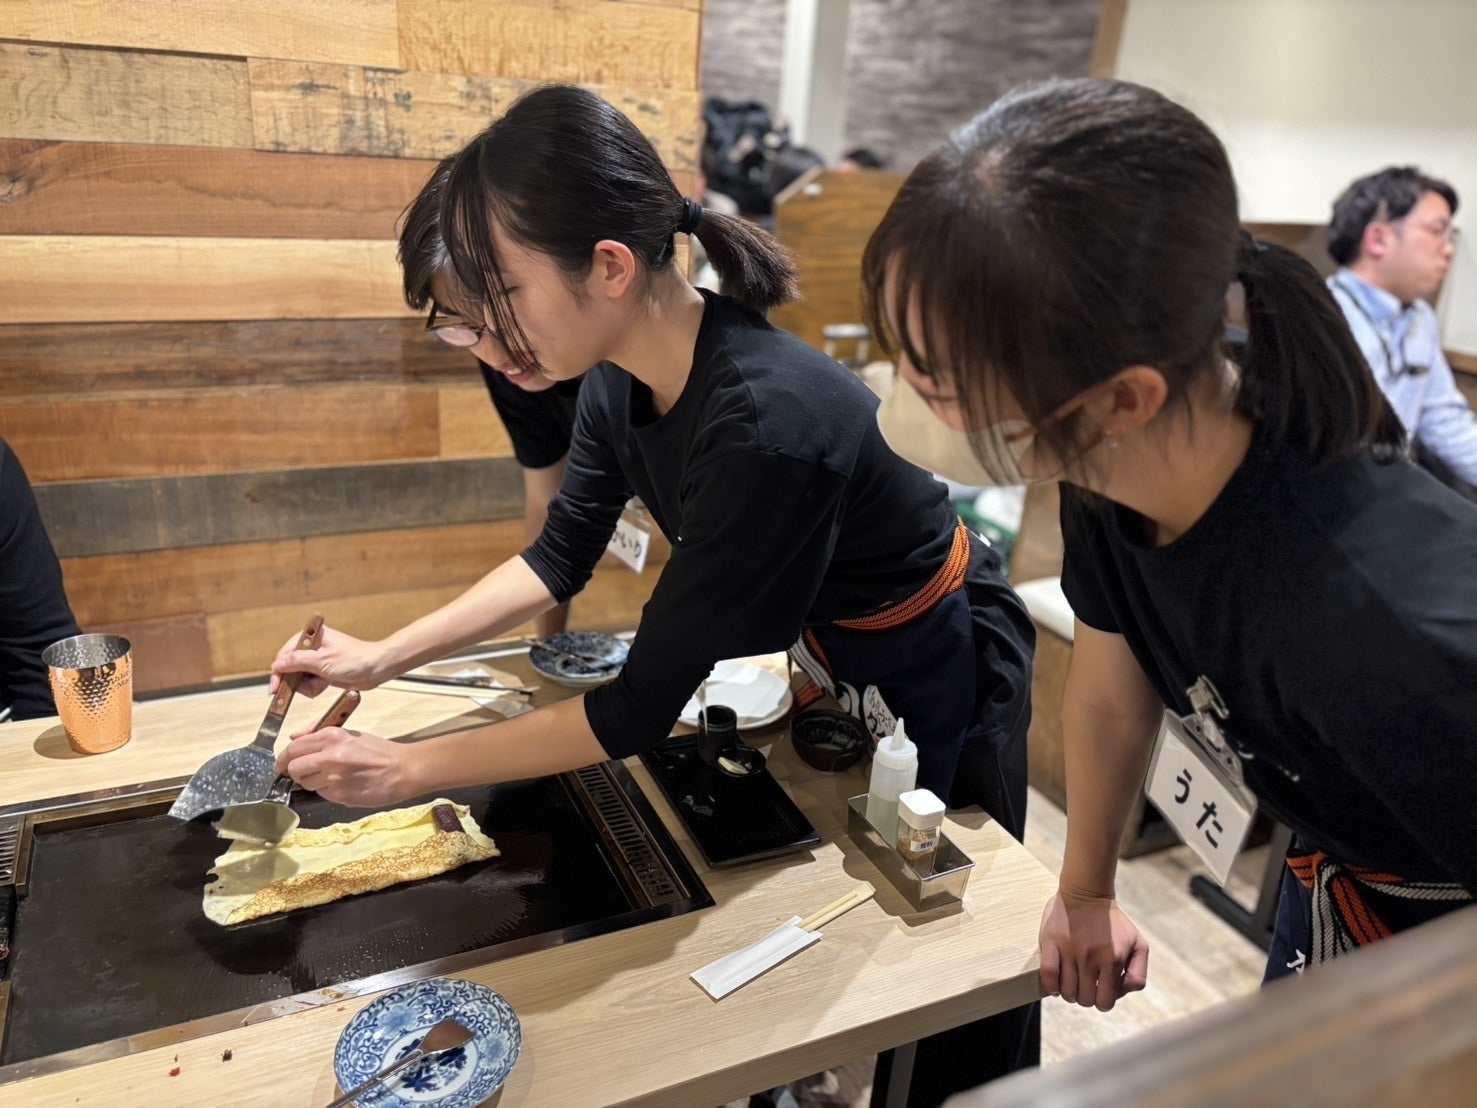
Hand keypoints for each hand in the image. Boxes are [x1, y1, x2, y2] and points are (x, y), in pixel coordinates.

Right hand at [269, 624, 388, 698]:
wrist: (377, 668)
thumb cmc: (353, 660)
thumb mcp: (322, 661)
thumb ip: (297, 662)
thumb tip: (276, 664)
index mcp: (311, 636)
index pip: (284, 655)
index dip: (278, 672)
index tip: (275, 689)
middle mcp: (312, 646)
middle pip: (290, 667)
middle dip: (297, 681)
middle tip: (305, 689)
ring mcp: (317, 659)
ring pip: (299, 677)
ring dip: (308, 685)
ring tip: (322, 684)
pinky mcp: (323, 670)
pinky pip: (310, 683)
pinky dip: (315, 687)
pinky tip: (325, 685)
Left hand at [276, 726, 416, 807]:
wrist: (404, 769)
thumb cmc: (379, 750)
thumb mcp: (351, 734)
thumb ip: (320, 734)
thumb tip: (293, 737)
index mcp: (332, 736)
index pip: (293, 748)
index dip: (284, 758)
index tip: (283, 763)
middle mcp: (329, 756)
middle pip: (293, 768)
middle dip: (295, 772)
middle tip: (304, 772)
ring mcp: (333, 778)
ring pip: (306, 783)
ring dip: (313, 782)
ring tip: (331, 777)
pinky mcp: (340, 796)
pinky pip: (322, 794)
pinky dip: (328, 791)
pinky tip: (343, 785)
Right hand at [1038, 888, 1148, 1010]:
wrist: (1087, 891)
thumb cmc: (1114, 921)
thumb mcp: (1138, 944)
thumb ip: (1138, 973)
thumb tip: (1123, 990)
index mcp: (1113, 959)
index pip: (1105, 1002)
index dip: (1103, 1001)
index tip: (1100, 990)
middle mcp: (1091, 957)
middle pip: (1085, 1000)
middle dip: (1086, 998)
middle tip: (1085, 986)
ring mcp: (1070, 950)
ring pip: (1067, 990)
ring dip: (1069, 993)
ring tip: (1072, 983)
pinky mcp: (1051, 942)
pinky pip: (1048, 974)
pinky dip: (1051, 986)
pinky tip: (1056, 984)